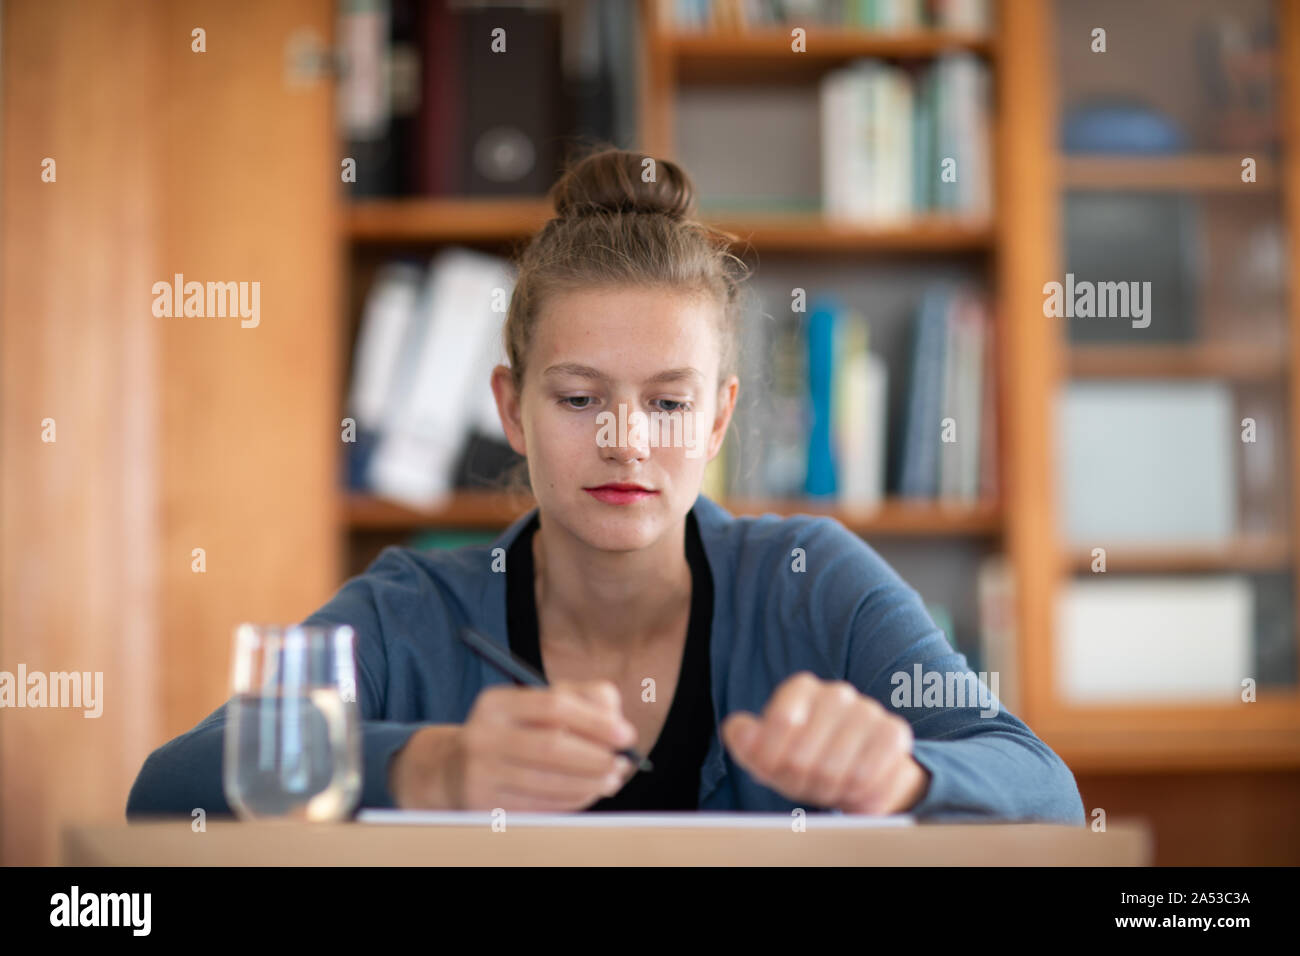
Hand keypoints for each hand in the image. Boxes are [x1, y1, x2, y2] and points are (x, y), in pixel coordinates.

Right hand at [390, 679, 639, 810]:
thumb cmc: (512, 733)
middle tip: (623, 762)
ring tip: (613, 779)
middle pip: (552, 746)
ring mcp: (480, 774)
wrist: (452, 770)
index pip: (555, 705)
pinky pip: (540, 806)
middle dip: (596, 756)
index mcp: (497, 703)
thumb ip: (583, 699)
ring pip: (548, 781)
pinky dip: (572, 800)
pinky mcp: (485, 806)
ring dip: (590, 783)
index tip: (626, 734)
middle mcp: (483, 736)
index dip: (596, 721)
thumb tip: (617, 721)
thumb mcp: (536, 705)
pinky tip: (588, 792)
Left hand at [721, 672, 929, 813]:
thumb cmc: (805, 761)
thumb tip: (739, 729)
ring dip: (828, 791)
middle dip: (800, 781)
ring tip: (830, 788)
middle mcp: (837, 693)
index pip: (782, 720)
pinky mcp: (893, 733)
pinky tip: (854, 789)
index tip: (774, 770)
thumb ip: (745, 740)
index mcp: (801, 689)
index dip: (773, 757)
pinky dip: (856, 793)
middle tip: (806, 785)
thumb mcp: (766, 754)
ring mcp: (868, 711)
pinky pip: (868, 774)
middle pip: (804, 752)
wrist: (858, 776)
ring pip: (836, 768)